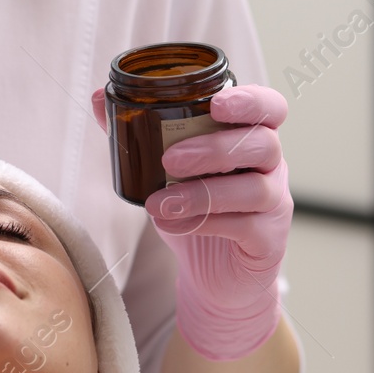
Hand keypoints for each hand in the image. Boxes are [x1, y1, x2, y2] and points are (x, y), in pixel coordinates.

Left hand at [92, 84, 292, 360]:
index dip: (250, 101)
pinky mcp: (269, 240)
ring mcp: (275, 203)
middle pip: (262, 143)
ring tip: (159, 202)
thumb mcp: (164, 168)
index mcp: (248, 137)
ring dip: (202, 193)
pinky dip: (205, 224)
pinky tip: (172, 226)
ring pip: (255, 188)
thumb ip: (136, 131)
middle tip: (168, 158)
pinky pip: (246, 226)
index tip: (215, 105)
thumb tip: (98, 98)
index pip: (270, 107)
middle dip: (213, 148)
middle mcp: (270, 166)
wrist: (215, 275)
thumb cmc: (195, 209)